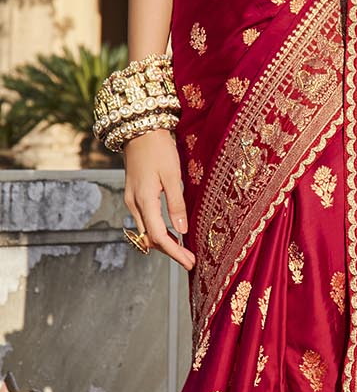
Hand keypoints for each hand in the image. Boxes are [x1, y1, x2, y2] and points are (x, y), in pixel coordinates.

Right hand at [124, 129, 195, 272]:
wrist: (138, 128)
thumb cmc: (158, 148)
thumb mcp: (172, 175)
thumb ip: (176, 204)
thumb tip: (182, 231)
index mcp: (144, 200)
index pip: (159, 237)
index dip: (175, 253)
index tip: (190, 262)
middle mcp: (133, 204)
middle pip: (150, 239)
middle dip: (170, 252)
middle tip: (190, 260)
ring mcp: (131, 200)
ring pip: (146, 232)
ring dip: (164, 244)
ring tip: (184, 251)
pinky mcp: (133, 196)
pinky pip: (145, 222)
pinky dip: (158, 232)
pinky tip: (172, 234)